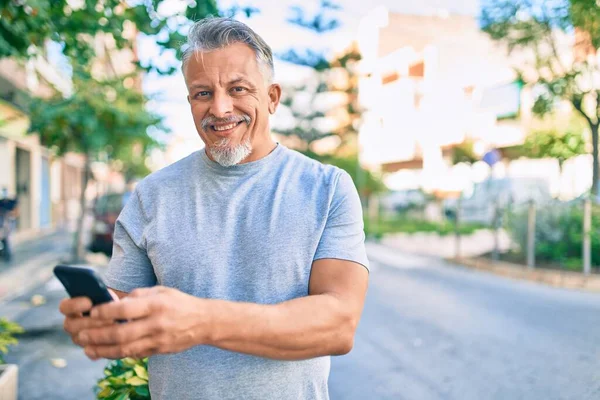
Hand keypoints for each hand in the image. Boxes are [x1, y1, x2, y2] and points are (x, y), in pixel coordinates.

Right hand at [59, 296, 114, 347]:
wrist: (123, 318)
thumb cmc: (113, 305)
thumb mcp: (107, 297)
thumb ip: (100, 296)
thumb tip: (103, 294)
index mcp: (72, 309)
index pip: (64, 307)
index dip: (74, 305)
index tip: (89, 302)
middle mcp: (72, 324)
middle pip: (71, 326)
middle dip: (90, 321)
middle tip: (108, 317)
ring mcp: (80, 338)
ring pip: (80, 339)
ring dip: (98, 334)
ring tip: (115, 327)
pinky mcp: (91, 350)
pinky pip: (93, 352)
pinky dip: (103, 347)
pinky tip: (114, 342)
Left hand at [75, 286, 211, 359]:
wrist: (204, 322)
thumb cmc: (179, 303)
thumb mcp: (161, 291)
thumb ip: (139, 296)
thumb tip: (114, 302)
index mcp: (157, 304)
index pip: (126, 309)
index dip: (106, 311)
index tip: (92, 312)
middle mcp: (157, 323)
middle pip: (121, 332)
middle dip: (97, 334)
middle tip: (81, 334)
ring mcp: (158, 340)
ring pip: (124, 349)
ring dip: (102, 349)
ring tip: (86, 347)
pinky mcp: (158, 350)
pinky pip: (133, 355)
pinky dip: (116, 354)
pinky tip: (102, 352)